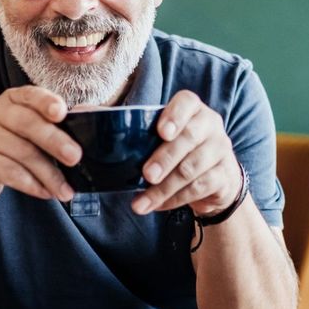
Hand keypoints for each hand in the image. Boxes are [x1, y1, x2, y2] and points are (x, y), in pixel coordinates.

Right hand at [0, 85, 80, 207]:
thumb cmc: (4, 150)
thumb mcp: (22, 133)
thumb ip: (48, 128)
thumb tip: (85, 131)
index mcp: (11, 100)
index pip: (30, 95)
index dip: (46, 102)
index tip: (61, 113)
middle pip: (28, 124)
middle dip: (55, 141)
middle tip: (75, 157)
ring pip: (22, 153)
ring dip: (49, 174)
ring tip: (65, 190)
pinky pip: (9, 172)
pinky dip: (31, 184)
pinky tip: (45, 192)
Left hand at [132, 90, 242, 216]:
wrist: (214, 177)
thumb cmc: (175, 148)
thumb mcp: (156, 134)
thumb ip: (126, 125)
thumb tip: (83, 112)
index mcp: (191, 109)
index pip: (187, 102)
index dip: (175, 116)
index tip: (161, 132)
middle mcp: (210, 126)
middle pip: (189, 138)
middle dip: (165, 158)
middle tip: (146, 175)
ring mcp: (221, 150)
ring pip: (192, 169)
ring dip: (164, 188)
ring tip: (141, 202)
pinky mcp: (225, 176)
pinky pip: (199, 188)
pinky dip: (174, 200)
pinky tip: (156, 205)